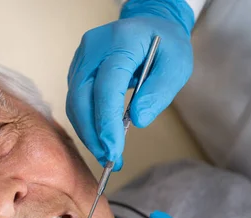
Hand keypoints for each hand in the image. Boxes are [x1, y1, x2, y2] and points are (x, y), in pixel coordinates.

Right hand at [66, 0, 193, 169]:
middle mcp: (93, 49)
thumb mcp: (176, 65)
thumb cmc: (165, 44)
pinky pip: (76, 102)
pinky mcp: (77, 72)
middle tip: (109, 159)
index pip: (106, 85)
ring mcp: (81, 60)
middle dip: (93, 133)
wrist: (150, 24)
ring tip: (107, 155)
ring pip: (74, 103)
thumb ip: (159, 92)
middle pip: (81, 97)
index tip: (114, 149)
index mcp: (119, 42)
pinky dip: (86, 124)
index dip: (107, 120)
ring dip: (88, 133)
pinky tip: (100, 139)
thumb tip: (138, 121)